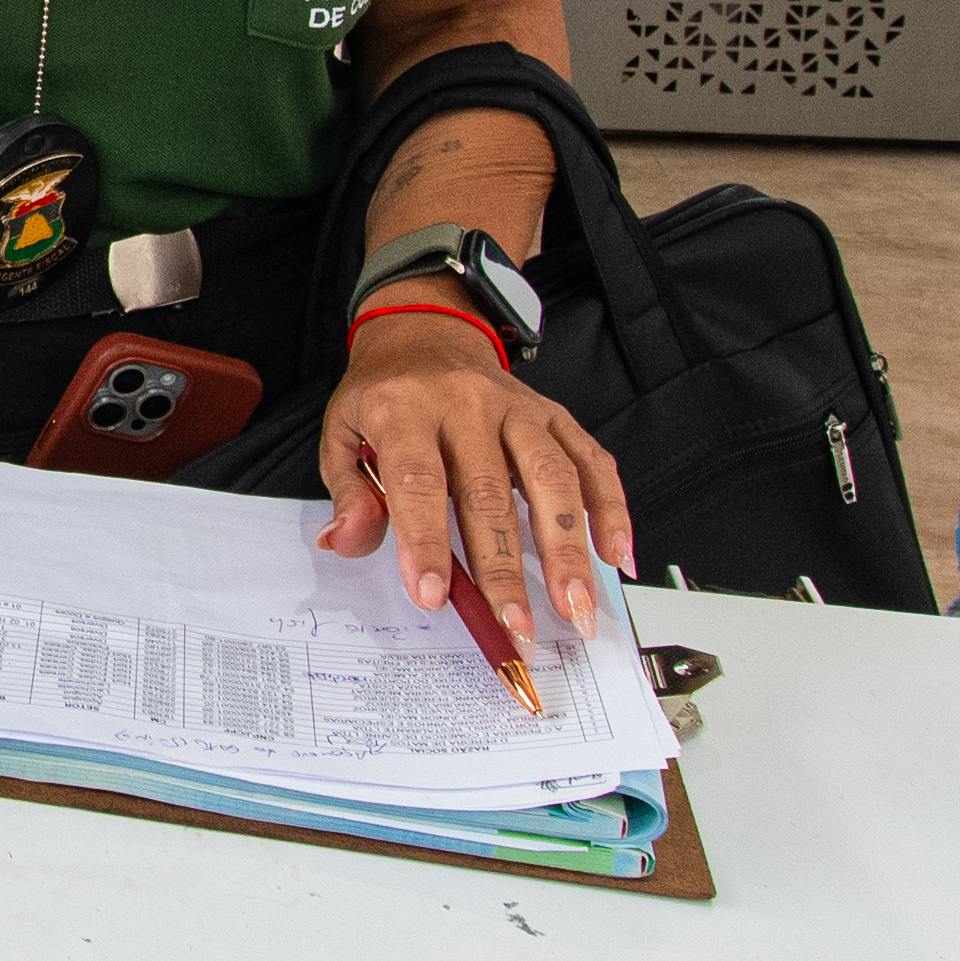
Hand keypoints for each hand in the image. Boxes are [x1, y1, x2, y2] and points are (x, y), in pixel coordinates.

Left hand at [314, 313, 631, 644]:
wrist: (425, 333)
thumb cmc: (385, 395)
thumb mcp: (342, 434)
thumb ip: (347, 493)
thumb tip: (345, 542)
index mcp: (406, 408)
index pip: (418, 479)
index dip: (425, 541)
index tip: (432, 595)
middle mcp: (467, 404)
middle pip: (491, 492)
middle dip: (504, 569)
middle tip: (514, 627)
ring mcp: (519, 408)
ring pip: (553, 479)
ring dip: (567, 550)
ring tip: (575, 607)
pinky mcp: (555, 415)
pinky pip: (592, 461)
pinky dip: (612, 510)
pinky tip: (616, 557)